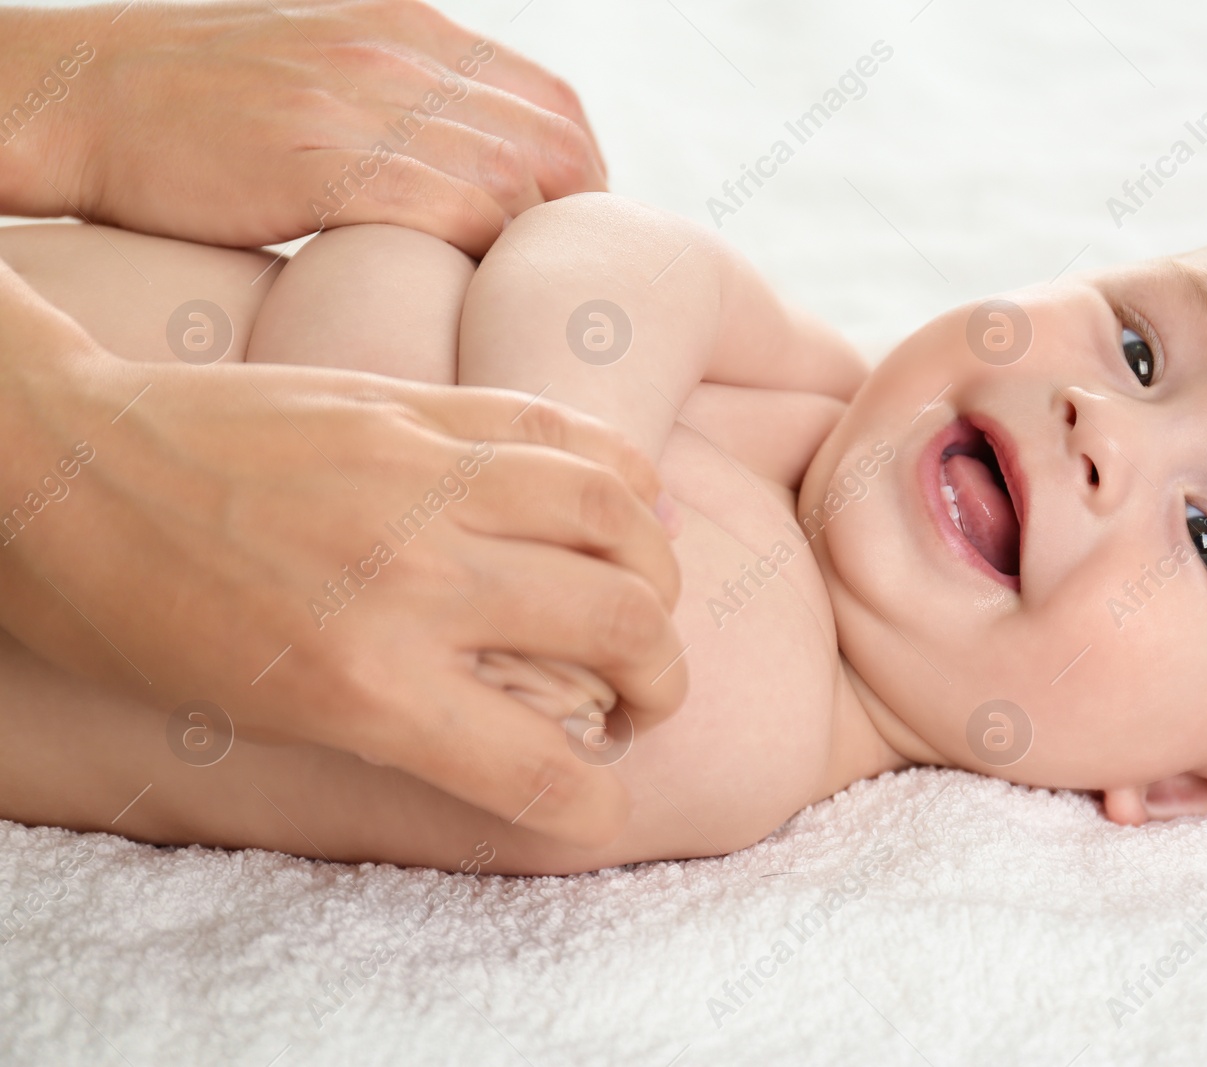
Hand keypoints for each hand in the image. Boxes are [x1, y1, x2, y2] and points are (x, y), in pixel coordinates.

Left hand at [0, 265, 685, 846]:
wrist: (58, 471)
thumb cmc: (140, 615)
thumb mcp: (268, 711)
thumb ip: (408, 721)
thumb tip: (519, 720)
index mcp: (365, 686)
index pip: (542, 772)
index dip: (598, 804)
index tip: (602, 798)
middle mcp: (416, 582)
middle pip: (625, 627)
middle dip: (662, 680)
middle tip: (642, 691)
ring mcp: (423, 478)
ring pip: (619, 514)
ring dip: (658, 570)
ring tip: (643, 594)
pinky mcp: (414, 406)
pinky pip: (560, 426)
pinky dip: (620, 469)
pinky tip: (622, 498)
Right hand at [4, 0, 605, 255]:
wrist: (80, 98)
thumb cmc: (193, 107)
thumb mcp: (323, 73)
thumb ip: (401, 108)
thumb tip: (466, 174)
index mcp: (408, 28)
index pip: (552, 104)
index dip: (578, 179)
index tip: (561, 237)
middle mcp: (403, 54)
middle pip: (556, 142)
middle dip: (573, 220)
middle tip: (548, 284)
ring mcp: (368, 101)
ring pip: (518, 179)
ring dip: (527, 248)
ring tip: (505, 298)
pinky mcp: (330, 159)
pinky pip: (455, 211)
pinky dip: (478, 258)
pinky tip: (460, 297)